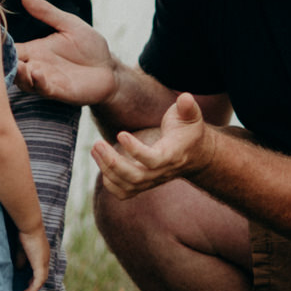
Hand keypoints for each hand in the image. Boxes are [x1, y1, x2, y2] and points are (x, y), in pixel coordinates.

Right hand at [14, 0, 116, 104]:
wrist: (109, 69)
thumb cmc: (89, 47)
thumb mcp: (69, 24)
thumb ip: (47, 13)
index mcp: (34, 50)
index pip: (9, 48)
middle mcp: (34, 66)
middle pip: (11, 66)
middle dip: (3, 63)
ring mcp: (45, 80)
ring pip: (23, 80)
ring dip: (19, 74)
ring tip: (19, 65)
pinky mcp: (58, 91)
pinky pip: (43, 88)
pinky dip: (38, 82)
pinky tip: (37, 73)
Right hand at [15, 223, 50, 290]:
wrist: (30, 226)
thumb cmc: (24, 233)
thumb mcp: (21, 250)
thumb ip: (21, 260)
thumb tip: (19, 269)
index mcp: (42, 254)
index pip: (41, 269)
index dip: (35, 277)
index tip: (28, 283)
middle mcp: (45, 259)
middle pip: (42, 277)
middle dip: (34, 286)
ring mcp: (44, 262)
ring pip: (41, 280)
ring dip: (33, 290)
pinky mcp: (40, 264)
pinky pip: (39, 281)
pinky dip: (34, 288)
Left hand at [95, 93, 213, 199]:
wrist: (194, 155)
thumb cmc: (188, 131)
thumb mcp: (191, 116)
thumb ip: (188, 107)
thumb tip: (185, 97)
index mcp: (172, 155)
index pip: (153, 159)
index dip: (136, 150)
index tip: (121, 133)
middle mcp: (161, 172)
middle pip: (136, 177)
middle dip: (113, 162)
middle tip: (97, 143)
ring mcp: (151, 181)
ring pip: (127, 185)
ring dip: (107, 169)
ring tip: (95, 148)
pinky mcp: (143, 184)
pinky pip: (124, 193)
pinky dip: (110, 183)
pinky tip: (101, 162)